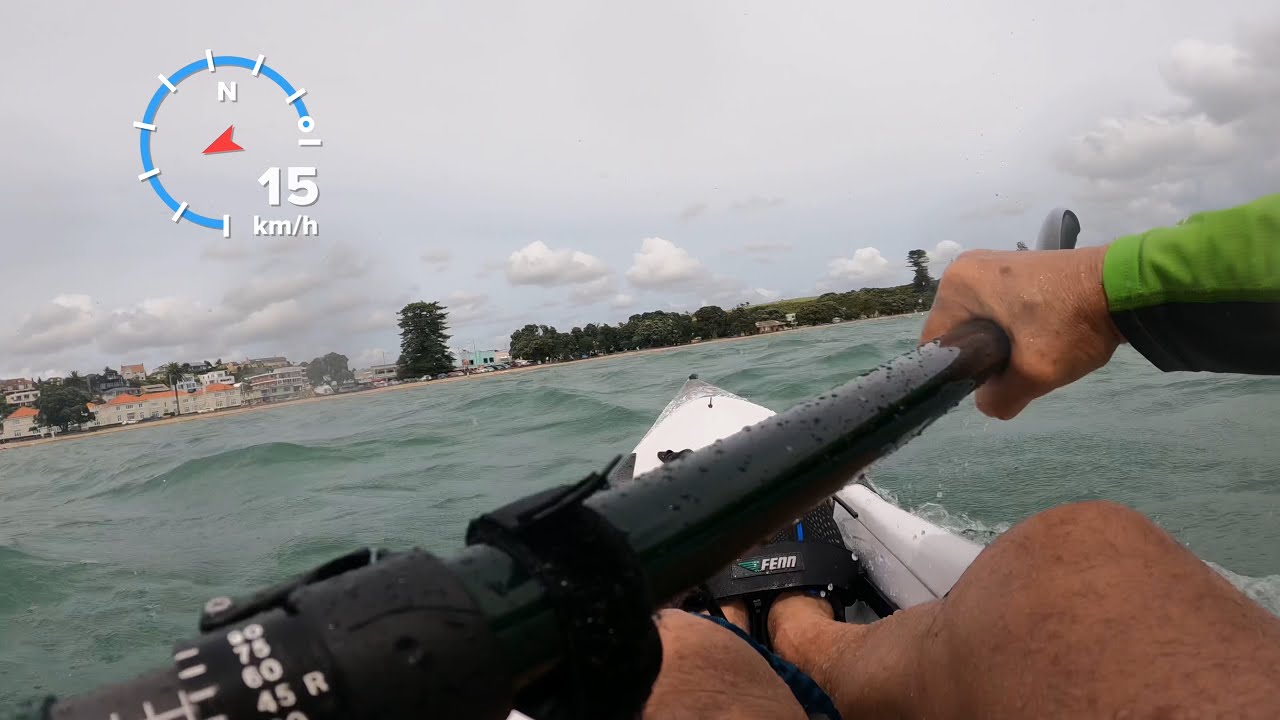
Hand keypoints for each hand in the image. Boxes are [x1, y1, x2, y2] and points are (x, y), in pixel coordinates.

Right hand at [920, 246, 1123, 418]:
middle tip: (1018, 369)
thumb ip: (999, 399)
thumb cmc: (1071, 323)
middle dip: (981, 357)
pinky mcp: (1013, 266)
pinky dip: (1011, 326)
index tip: (989, 383)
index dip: (957, 372)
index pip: (936, 344)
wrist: (1126, 286)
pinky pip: (996, 307)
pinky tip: (1037, 336)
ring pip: (978, 322)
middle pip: (957, 332)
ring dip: (998, 343)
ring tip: (1031, 352)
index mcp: (956, 285)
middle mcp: (965, 267)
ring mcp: (990, 263)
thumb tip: (988, 403)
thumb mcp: (1034, 373)